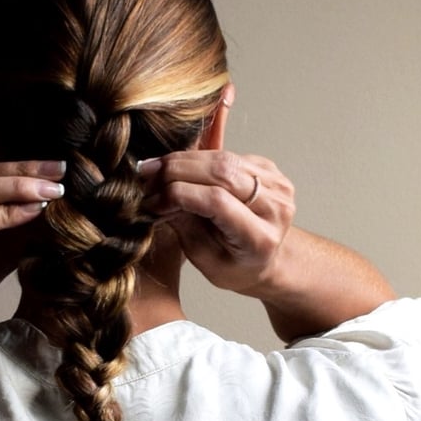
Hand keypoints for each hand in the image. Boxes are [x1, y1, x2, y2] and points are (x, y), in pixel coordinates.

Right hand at [139, 151, 295, 296]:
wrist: (267, 259)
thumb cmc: (234, 266)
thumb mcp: (204, 258)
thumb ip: (184, 225)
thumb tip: (156, 195)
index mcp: (261, 238)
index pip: (216, 201)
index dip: (177, 194)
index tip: (150, 201)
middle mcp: (275, 206)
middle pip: (221, 172)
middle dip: (175, 171)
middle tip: (144, 177)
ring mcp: (276, 183)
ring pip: (221, 157)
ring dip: (181, 160)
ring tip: (153, 170)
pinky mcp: (267, 168)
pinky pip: (226, 155)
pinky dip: (195, 159)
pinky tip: (174, 167)